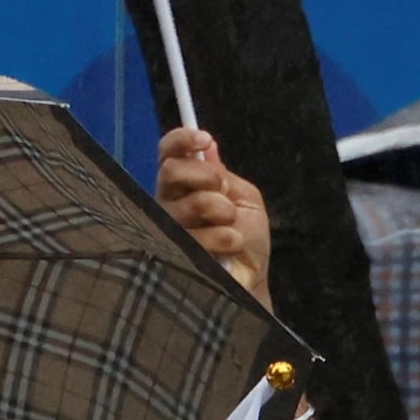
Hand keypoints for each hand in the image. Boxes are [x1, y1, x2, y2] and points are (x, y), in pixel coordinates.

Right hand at [156, 128, 273, 305]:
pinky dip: (220, 235)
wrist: (252, 279)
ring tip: (232, 225)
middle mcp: (168, 204)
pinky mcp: (170, 255)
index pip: (168, 154)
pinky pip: (190, 236)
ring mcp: (166, 230)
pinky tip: (231, 243)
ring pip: (184, 203)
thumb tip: (208, 146)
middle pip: (170, 172)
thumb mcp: (245, 199)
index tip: (204, 139)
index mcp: (184, 186)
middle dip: (204, 175)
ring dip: (218, 209)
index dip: (181, 140)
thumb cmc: (248, 240)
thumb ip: (225, 174)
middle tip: (223, 191)